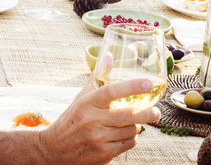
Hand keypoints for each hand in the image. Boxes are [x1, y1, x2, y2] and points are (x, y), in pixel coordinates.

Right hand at [40, 78, 160, 163]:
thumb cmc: (72, 119)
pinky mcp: (102, 154)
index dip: (132, 86)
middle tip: (156, 112)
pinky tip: (124, 135)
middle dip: (146, 114)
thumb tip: (109, 55)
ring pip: (130, 131)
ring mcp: (98, 138)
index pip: (112, 91)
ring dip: (136, 127)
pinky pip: (127, 144)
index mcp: (88, 102)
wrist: (54, 149)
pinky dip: (131, 139)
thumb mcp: (82, 97)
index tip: (148, 83)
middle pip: (127, 115)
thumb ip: (97, 76)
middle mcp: (93, 120)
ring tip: (131, 123)